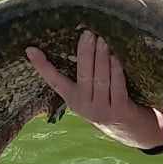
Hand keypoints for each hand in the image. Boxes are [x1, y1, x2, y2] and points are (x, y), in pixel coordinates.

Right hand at [26, 31, 162, 150]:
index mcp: (73, 99)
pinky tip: (116, 57)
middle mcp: (84, 106)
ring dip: (102, 58)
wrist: (131, 130)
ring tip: (102, 40)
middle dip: (85, 53)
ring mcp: (101, 110)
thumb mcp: (91, 93)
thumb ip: (86, 74)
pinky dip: (116, 71)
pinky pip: (116, 87)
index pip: (54, 80)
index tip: (30, 49)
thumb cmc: (109, 102)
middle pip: (82, 75)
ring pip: (100, 80)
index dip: (42, 65)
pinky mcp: (119, 112)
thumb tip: (84, 41)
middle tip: (87, 33)